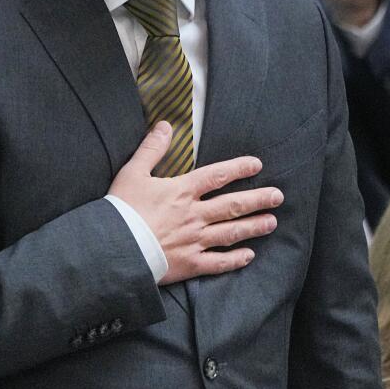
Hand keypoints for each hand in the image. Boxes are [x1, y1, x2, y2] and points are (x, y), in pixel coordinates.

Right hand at [108, 122, 281, 283]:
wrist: (111, 248)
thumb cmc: (120, 210)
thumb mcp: (132, 173)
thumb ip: (151, 148)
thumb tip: (164, 125)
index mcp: (181, 191)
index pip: (217, 176)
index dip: (239, 168)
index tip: (257, 165)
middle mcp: (194, 215)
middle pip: (232, 205)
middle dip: (258, 199)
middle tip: (278, 197)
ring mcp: (194, 241)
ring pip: (231, 232)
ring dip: (253, 227)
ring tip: (271, 222)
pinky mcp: (189, 264)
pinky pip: (218, 262)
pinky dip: (234, 260)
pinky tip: (249, 256)